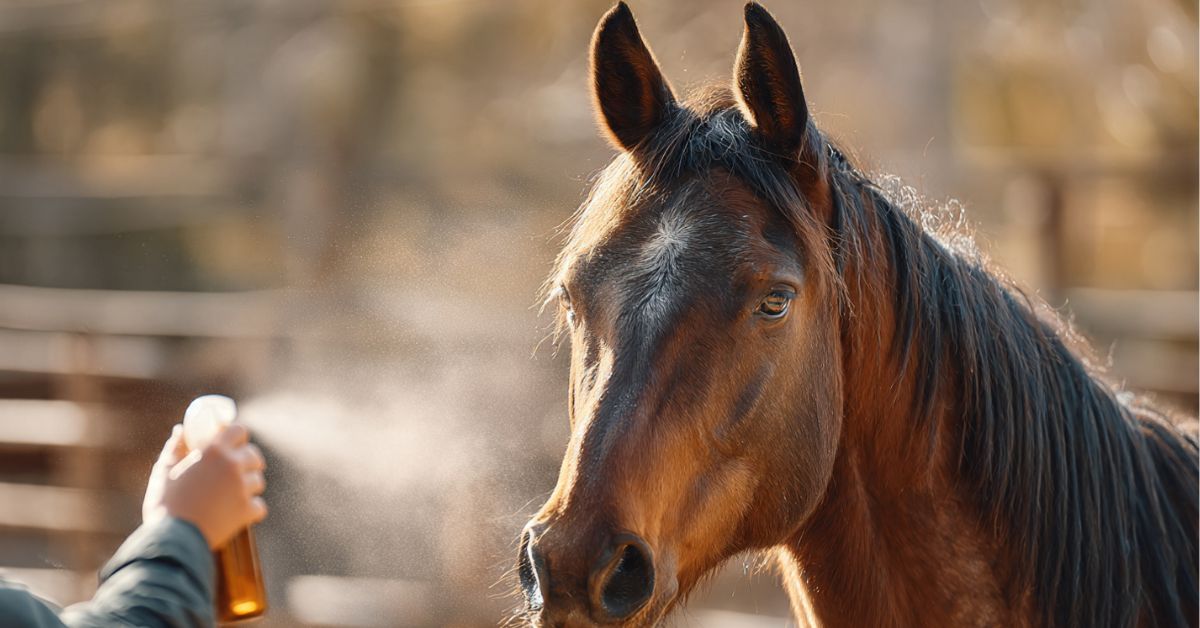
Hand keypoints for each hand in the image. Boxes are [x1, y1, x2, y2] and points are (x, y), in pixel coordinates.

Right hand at [143, 423, 267, 549]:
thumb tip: (180, 430)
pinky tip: (236, 513)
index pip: (239, 431)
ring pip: (258, 481)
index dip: (236, 437)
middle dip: (246, 462)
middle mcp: (233, 466)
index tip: (231, 444)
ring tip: (229, 496)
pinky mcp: (247, 511)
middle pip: (254, 455)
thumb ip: (175, 448)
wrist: (171, 539)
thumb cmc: (164, 503)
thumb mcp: (164, 471)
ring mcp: (242, 488)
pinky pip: (260, 505)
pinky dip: (251, 510)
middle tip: (232, 472)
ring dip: (248, 487)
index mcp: (214, 451)